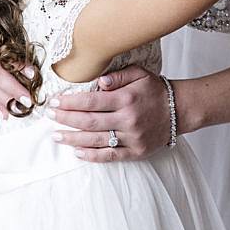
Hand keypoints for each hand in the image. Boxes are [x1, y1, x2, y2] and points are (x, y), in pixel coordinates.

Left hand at [50, 65, 171, 161]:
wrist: (180, 110)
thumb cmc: (155, 90)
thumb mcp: (139, 73)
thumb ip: (118, 75)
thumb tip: (98, 82)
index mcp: (126, 98)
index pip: (91, 101)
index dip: (70, 102)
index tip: (54, 102)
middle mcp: (127, 119)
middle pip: (89, 122)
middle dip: (66, 119)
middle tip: (49, 117)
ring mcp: (132, 138)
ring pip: (96, 140)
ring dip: (73, 139)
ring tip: (56, 136)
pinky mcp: (136, 152)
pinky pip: (110, 156)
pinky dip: (92, 156)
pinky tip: (77, 152)